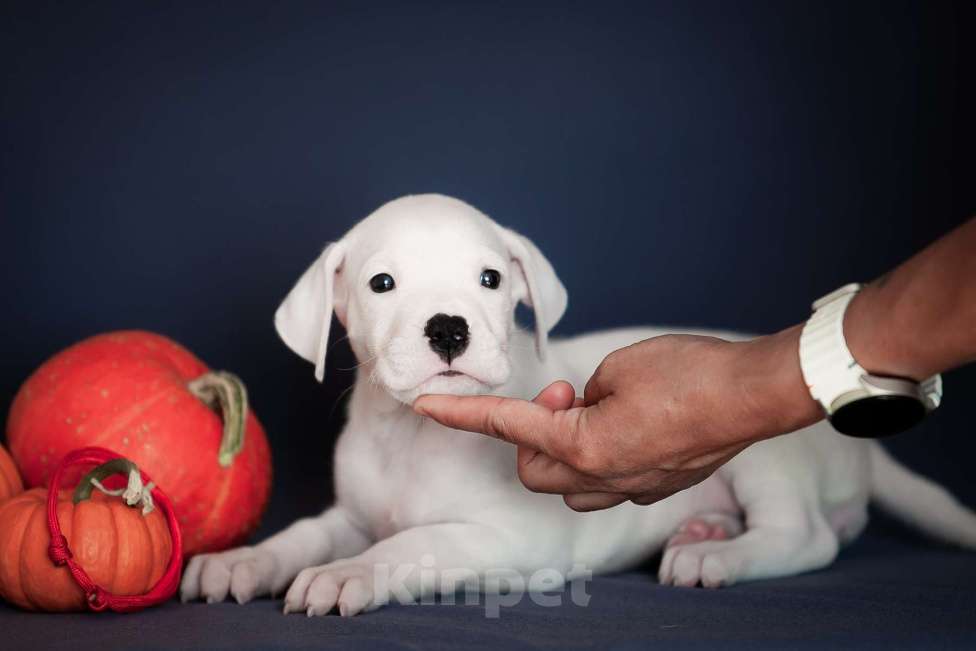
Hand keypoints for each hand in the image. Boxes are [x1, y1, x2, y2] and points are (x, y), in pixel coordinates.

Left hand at [413, 329, 821, 509]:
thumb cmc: (690, 372)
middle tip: (564, 396)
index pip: (507, 425)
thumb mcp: (619, 365)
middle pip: (532, 469)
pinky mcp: (656, 490)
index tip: (426, 405)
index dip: (462, 413)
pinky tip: (627, 427)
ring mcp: (633, 491)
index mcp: (586, 445)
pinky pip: (607, 484)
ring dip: (563, 450)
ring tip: (596, 411)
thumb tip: (580, 409)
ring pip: (567, 485)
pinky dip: (600, 457)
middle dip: (531, 435)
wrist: (753, 395)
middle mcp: (604, 479)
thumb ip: (583, 393)